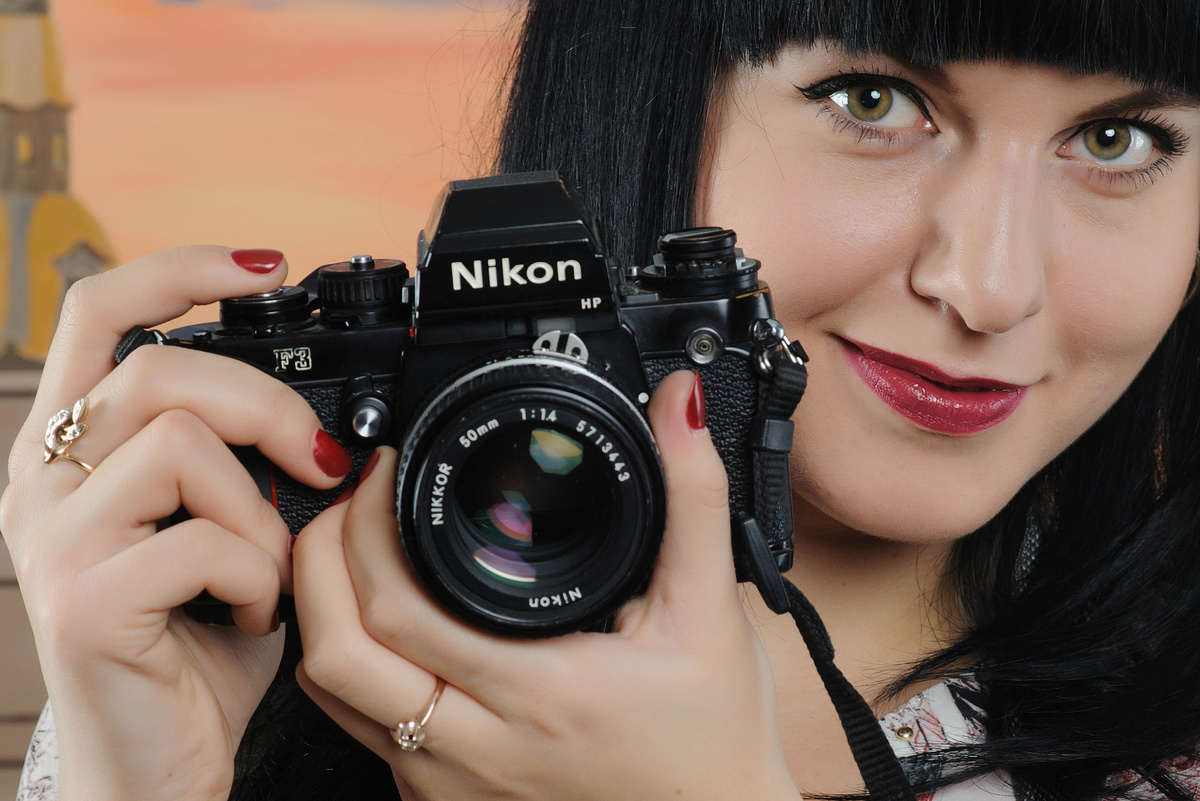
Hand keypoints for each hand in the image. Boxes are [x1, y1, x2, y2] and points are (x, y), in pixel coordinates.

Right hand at [0, 247, 352, 800]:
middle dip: (267, 406)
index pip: (97, 313)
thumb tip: (315, 416)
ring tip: (268, 570)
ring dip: (262, 512)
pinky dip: (259, 577)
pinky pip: (207, 540)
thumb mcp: (217, 528)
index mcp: (75, 450)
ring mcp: (54, 539)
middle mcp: (45, 481)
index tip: (264, 265)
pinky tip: (250, 614)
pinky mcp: (82, 600)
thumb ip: (235, 463)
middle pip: (161, 372)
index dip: (179, 268)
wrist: (161, 762)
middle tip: (318, 462)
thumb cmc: (197, 643)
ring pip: (184, 446)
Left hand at [293, 370, 802, 800]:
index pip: (400, 611)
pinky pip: (360, 728)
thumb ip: (692, 498)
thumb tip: (678, 406)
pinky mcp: (443, 800)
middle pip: (335, 655)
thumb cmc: (713, 734)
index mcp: (539, 691)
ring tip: (354, 549)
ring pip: (332, 696)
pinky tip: (385, 622)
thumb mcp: (710, 610)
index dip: (367, 527)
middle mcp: (478, 748)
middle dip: (316, 559)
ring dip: (323, 611)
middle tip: (351, 501)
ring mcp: (451, 783)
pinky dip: (351, 661)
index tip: (388, 472)